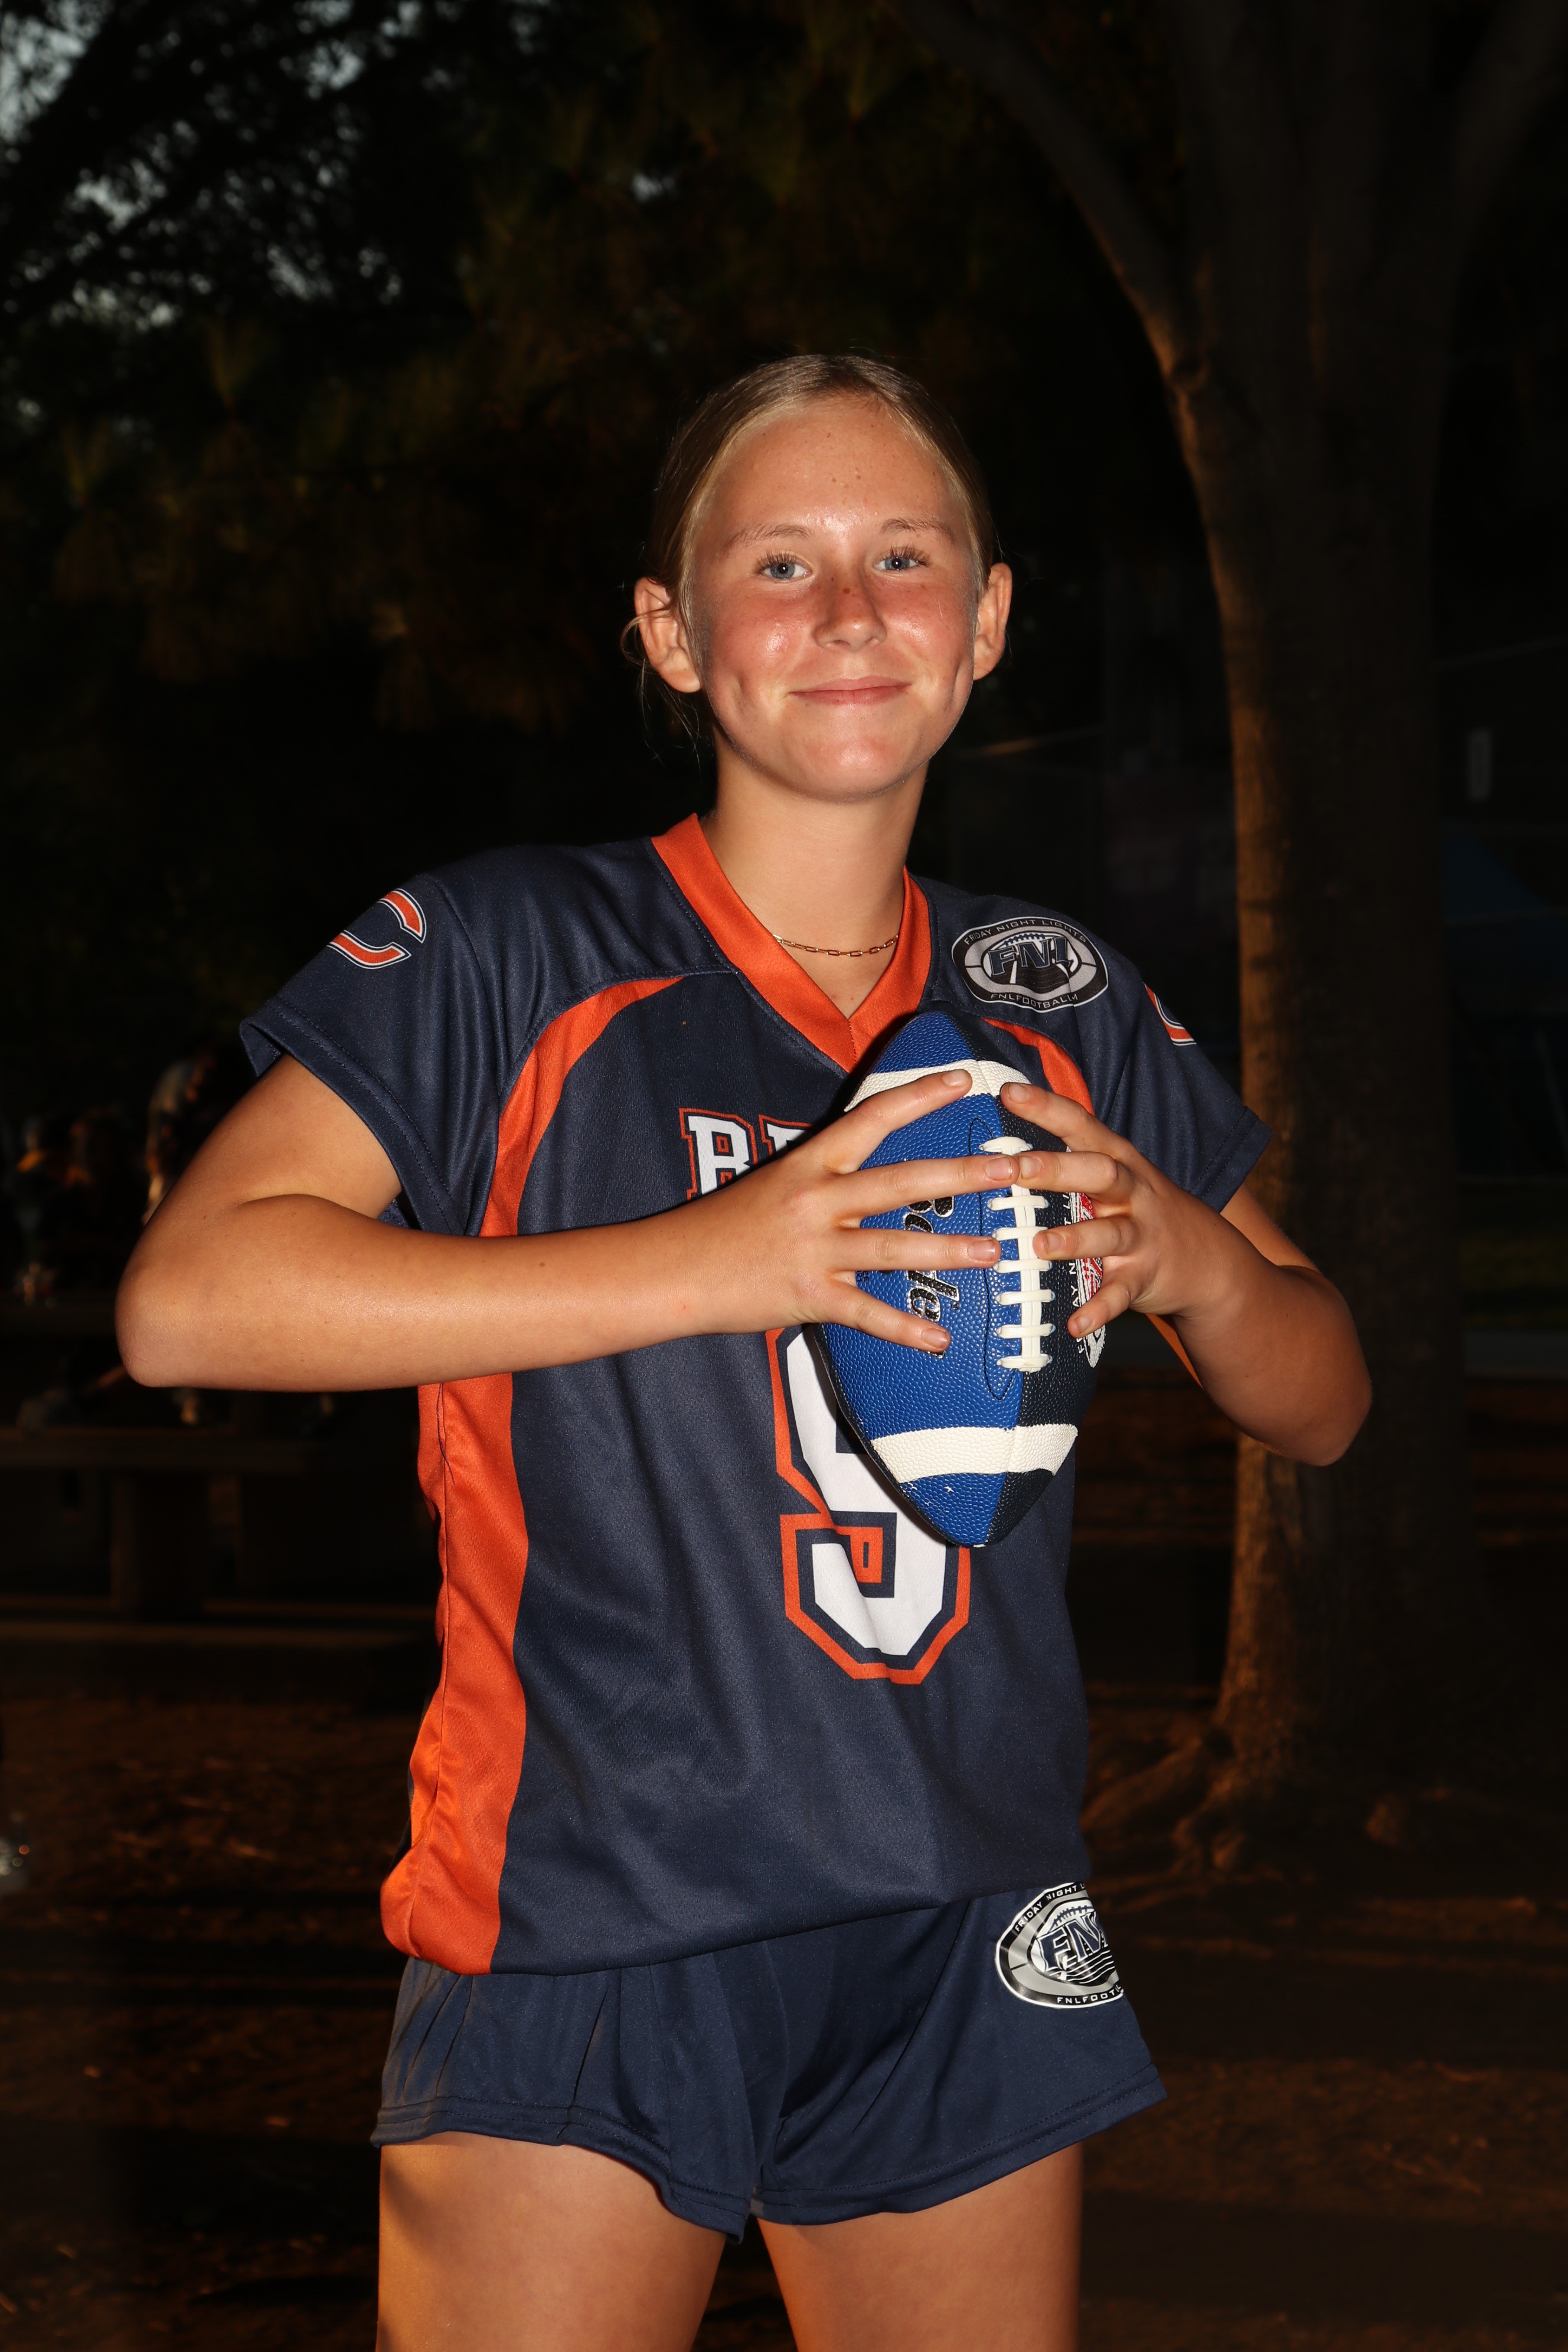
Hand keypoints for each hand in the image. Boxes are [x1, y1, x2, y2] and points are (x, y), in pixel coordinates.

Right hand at [678, 1069, 1007, 1351]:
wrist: (673, 1268)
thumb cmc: (726, 1225)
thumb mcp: (777, 1183)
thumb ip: (829, 1175)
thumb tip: (881, 1171)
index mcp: (811, 1162)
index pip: (872, 1117)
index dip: (920, 1095)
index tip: (964, 1079)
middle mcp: (817, 1199)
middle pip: (902, 1180)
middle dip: (962, 1174)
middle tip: (1012, 1169)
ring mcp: (813, 1248)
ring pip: (893, 1247)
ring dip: (949, 1250)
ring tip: (996, 1251)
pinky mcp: (807, 1295)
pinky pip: (866, 1314)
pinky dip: (905, 1329)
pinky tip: (941, 1341)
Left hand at [995, 1082, 1234, 1340]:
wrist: (1209, 1261)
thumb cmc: (1141, 1211)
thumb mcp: (1117, 1177)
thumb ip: (1073, 1157)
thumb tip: (1009, 1133)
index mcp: (1118, 1162)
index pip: (1083, 1126)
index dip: (1048, 1108)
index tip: (1009, 1092)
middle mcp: (1132, 1193)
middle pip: (1099, 1173)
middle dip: (1057, 1169)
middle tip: (1014, 1168)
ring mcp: (1141, 1236)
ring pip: (1109, 1234)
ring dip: (1074, 1239)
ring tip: (1038, 1246)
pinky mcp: (1145, 1277)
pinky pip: (1120, 1294)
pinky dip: (1099, 1309)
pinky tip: (1074, 1324)